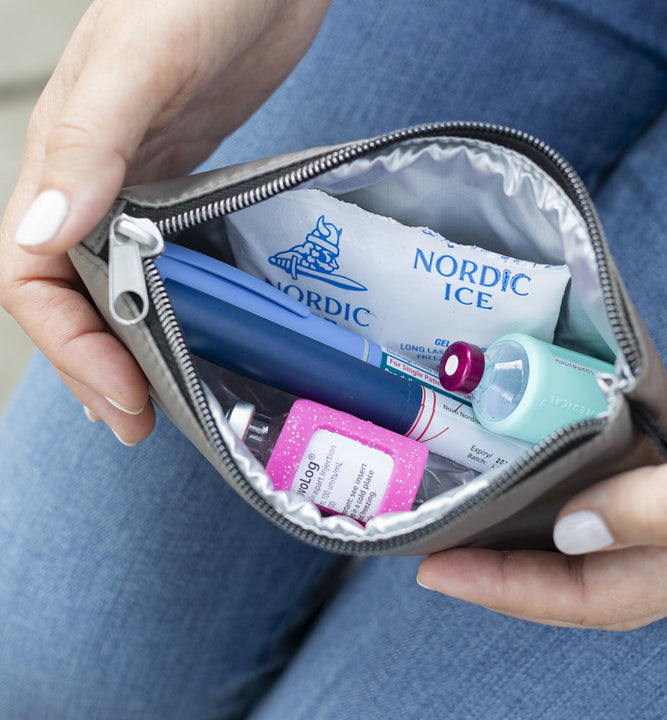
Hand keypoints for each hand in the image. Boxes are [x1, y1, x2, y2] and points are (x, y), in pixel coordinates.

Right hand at [0, 0, 329, 444]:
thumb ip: (87, 144)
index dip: (68, 347)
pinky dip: (171, 304)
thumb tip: (36, 230)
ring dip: (128, 346)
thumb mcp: (140, 62)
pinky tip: (195, 329)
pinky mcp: (191, 184)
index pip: (32, 277)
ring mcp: (144, 186)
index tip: (119, 396)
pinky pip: (165, 260)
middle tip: (138, 422)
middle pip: (72, 295)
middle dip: (97, 366)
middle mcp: (96, 183)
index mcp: (66, 162)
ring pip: (115, 285)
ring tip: (157, 397)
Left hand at [417, 395, 666, 629]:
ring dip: (516, 552)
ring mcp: (666, 528)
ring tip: (460, 534)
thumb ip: (661, 508)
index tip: (437, 569)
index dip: (503, 589)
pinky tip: (518, 495)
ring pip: (576, 560)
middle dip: (497, 580)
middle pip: (569, 589)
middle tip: (434, 555)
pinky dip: (545, 515)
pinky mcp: (658, 492)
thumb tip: (573, 536)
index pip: (579, 596)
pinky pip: (589, 519)